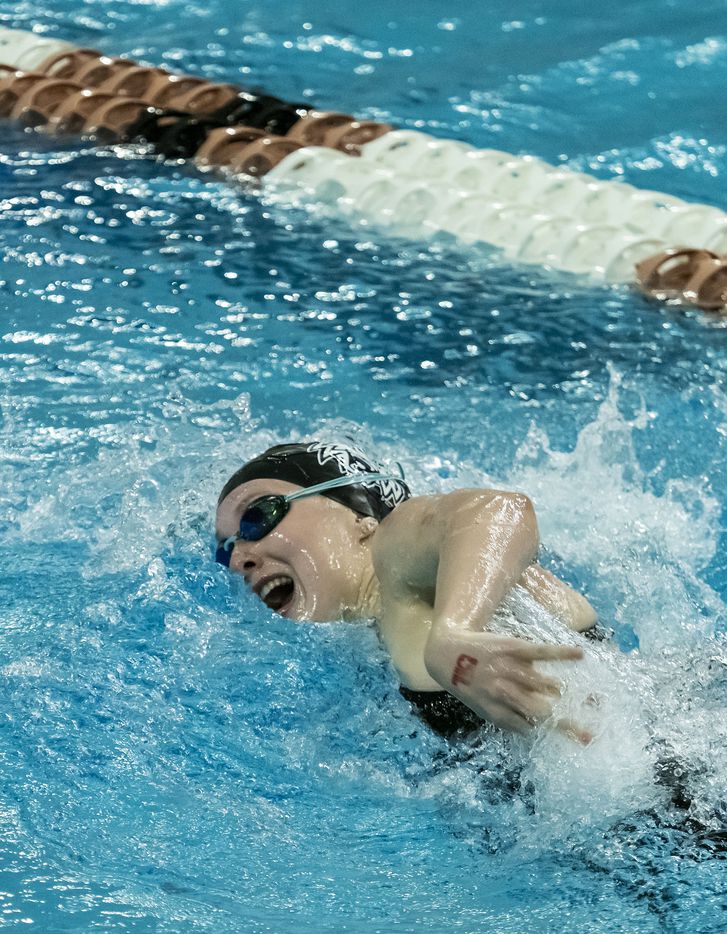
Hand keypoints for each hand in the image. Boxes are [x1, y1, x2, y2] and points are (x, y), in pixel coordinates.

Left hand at [424, 630, 591, 743]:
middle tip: (592, 728)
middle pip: (541, 711)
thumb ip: (511, 718)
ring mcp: (509, 669)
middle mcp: (505, 694)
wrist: (446, 653)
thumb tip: (540, 730)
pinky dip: (561, 654)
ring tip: (589, 696)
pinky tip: (579, 655)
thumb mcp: (486, 709)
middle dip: (568, 721)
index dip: (561, 732)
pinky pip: (541, 651)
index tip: (587, 738)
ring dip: (563, 691)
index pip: (535, 728)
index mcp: (499, 714)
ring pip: (543, 683)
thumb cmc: (471, 685)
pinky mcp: (512, 648)